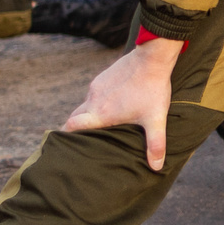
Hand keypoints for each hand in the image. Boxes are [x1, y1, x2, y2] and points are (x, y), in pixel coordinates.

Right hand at [66, 36, 183, 169]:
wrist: (152, 58)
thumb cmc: (153, 89)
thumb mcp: (156, 119)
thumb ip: (155, 144)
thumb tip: (156, 167)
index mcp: (100, 114)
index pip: (72, 127)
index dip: (67, 137)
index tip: (68, 146)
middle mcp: (93, 100)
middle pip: (75, 117)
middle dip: (76, 129)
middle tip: (83, 139)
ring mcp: (97, 87)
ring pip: (86, 104)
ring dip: (89, 114)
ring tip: (101, 124)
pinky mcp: (103, 77)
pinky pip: (95, 93)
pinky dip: (98, 102)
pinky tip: (113, 105)